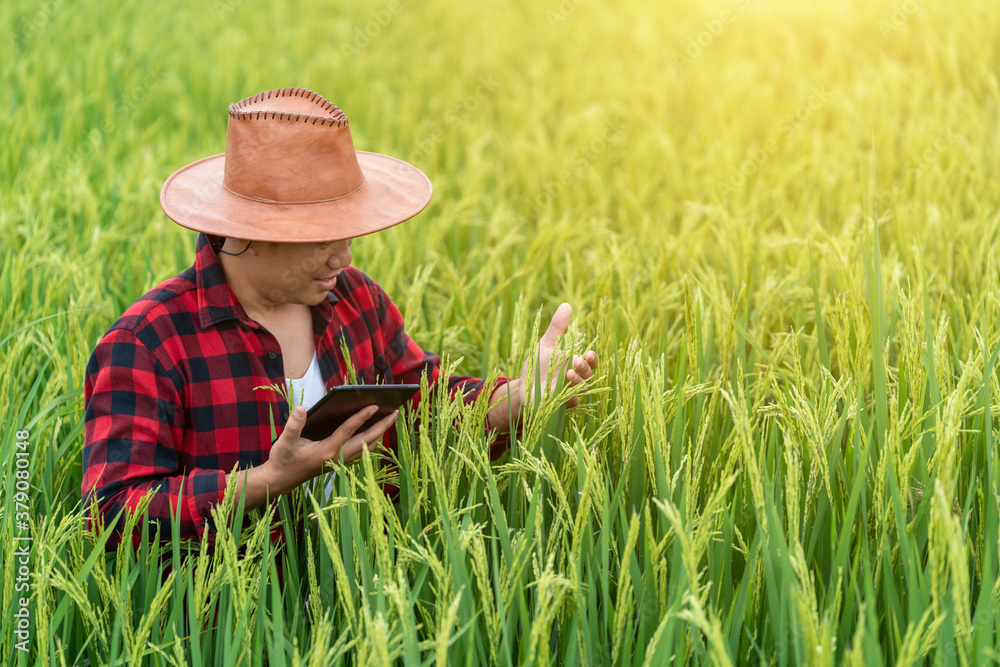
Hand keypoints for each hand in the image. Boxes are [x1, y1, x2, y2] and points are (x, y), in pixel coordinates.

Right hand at [262, 404, 398, 493]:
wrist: (280, 481)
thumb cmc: (283, 460)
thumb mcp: (285, 442)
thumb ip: (293, 425)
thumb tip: (301, 409)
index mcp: (327, 451)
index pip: (348, 431)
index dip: (361, 417)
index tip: (375, 405)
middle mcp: (338, 458)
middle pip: (366, 440)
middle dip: (382, 426)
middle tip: (396, 412)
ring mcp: (340, 462)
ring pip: (366, 447)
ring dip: (379, 434)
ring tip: (389, 420)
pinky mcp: (339, 463)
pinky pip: (361, 452)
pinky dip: (370, 441)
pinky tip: (373, 432)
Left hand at [487, 303, 598, 431]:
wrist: (523, 387)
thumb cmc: (537, 365)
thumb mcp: (545, 344)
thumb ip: (557, 328)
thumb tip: (567, 305)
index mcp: (574, 364)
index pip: (590, 362)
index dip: (592, 358)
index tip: (588, 352)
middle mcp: (575, 379)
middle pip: (589, 375)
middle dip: (586, 368)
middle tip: (577, 360)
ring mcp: (568, 393)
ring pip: (582, 389)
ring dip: (578, 381)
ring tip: (568, 372)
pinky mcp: (559, 405)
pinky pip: (570, 403)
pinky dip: (569, 398)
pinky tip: (564, 392)